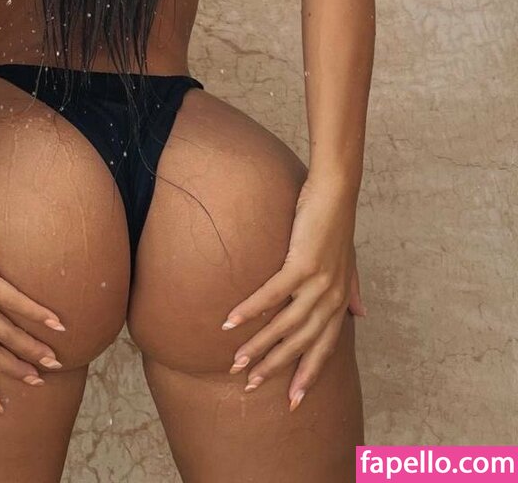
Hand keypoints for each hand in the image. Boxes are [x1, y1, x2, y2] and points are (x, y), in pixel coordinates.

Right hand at [220, 176, 366, 410]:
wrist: (336, 191)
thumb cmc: (336, 223)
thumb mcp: (350, 261)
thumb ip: (354, 290)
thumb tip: (362, 315)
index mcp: (340, 300)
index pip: (324, 348)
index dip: (308, 375)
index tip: (293, 402)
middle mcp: (331, 298)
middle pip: (301, 344)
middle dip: (277, 368)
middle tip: (251, 386)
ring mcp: (318, 282)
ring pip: (286, 325)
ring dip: (259, 345)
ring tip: (236, 361)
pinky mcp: (302, 264)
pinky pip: (273, 294)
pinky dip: (252, 309)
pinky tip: (232, 321)